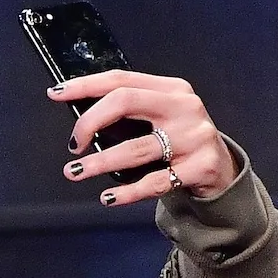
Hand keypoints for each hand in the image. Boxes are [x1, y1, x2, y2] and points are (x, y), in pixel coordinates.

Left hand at [48, 71, 238, 205]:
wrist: (221, 170)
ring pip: (136, 149)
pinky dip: (127, 192)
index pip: (121, 79)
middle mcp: (184, 107)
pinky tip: (108, 197)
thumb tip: (80, 121)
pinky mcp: (200, 167)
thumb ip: (128, 113)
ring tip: (74, 171)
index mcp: (171, 89)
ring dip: (99, 163)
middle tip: (73, 144)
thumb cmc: (179, 142)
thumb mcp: (159, 118)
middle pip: (126, 102)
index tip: (56, 93)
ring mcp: (195, 136)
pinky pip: (155, 182)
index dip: (85, 85)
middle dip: (90, 122)